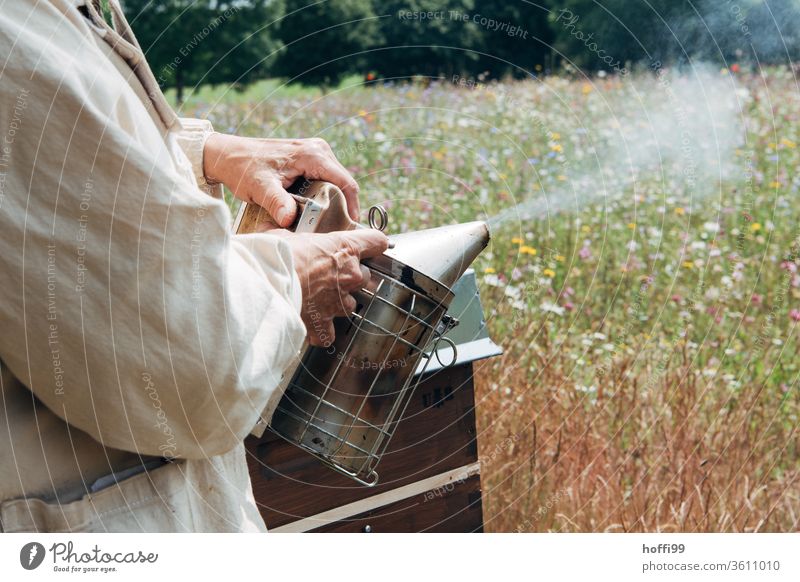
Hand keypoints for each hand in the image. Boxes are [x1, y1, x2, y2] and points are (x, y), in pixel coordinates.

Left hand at [203, 134, 359, 226]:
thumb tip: (289, 220)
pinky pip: (326, 180)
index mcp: (313, 154)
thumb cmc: (243, 167)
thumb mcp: (260, 187)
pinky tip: (315, 211)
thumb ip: (276, 202)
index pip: (345, 182)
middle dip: (342, 206)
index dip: (353, 206)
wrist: (228, 154)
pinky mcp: (309, 159)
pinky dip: (324, 195)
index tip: (351, 226)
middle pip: (343, 184)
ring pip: (336, 183)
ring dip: (333, 202)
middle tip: (336, 230)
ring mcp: (315, 153)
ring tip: (326, 223)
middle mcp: (318, 150)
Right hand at [274, 228, 388, 346]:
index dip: (373, 244)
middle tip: (325, 275)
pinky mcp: (325, 324)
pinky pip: (330, 332)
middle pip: (364, 276)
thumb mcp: (288, 236)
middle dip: (348, 277)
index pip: (376, 242)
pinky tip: (309, 323)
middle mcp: (350, 276)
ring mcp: (339, 302)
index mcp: (344, 249)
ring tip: (314, 299)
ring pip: (349, 304)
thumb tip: (288, 238)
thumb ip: (301, 240)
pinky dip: (320, 330)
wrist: (261, 283)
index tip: (369, 247)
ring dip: (335, 302)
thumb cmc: (274, 255)